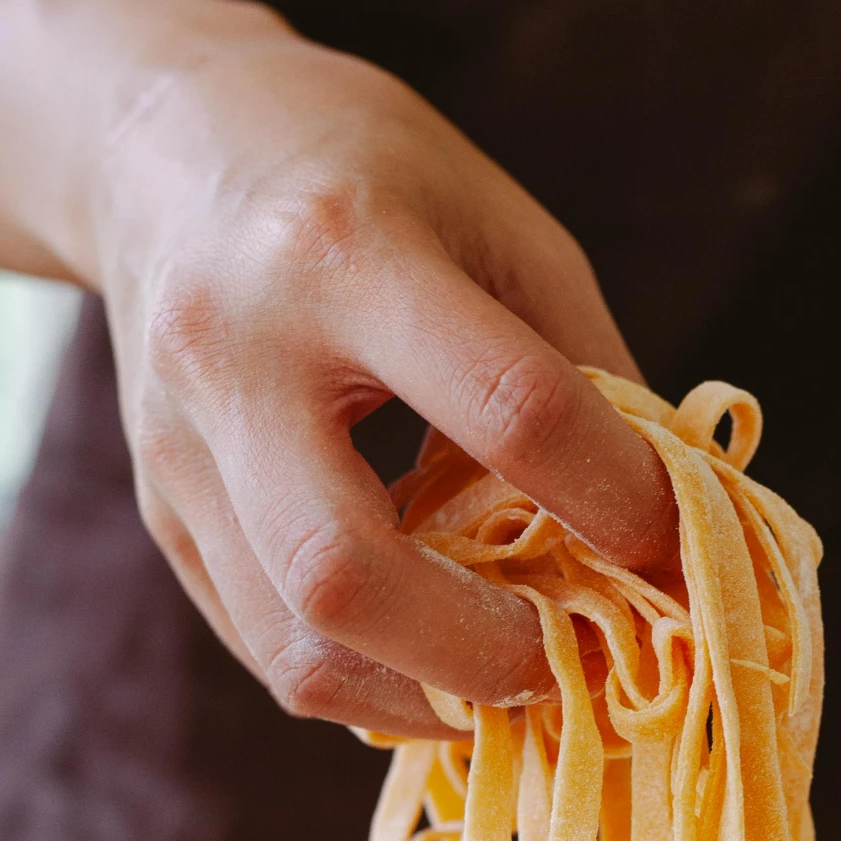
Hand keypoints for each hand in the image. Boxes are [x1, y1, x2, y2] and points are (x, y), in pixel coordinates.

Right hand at [87, 3, 673, 736]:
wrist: (164, 143)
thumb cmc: (368, 177)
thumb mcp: (503, 227)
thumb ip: (589, 373)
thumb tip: (678, 529)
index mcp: (346, 248)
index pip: (511, 409)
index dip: (616, 499)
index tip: (675, 548)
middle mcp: (237, 354)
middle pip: (347, 573)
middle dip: (487, 652)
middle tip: (575, 661)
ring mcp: (178, 447)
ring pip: (293, 645)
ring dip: (427, 696)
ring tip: (515, 679)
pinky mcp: (161, 510)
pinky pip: (267, 645)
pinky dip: (373, 679)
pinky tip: (440, 658)